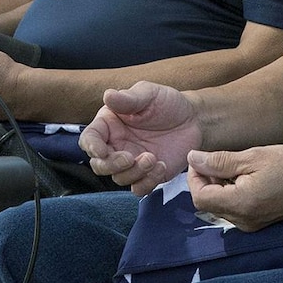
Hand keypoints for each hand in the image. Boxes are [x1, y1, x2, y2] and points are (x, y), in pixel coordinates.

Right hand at [78, 81, 200, 193]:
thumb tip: (108, 95)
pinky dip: (147, 182)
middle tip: (129, 157)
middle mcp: (116, 145)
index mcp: (110, 124)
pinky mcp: (147, 175)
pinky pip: (139, 188)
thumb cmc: (167, 102)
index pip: (90, 138)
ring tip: (153, 158)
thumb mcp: (149, 94)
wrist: (193, 119)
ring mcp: (131, 162)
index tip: (101, 151)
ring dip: (133, 172)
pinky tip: (162, 166)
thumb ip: (128, 98)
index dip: (91, 146)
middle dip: (111, 165)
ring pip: (119, 178)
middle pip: (99, 165)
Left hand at [185, 144, 282, 231]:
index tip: (202, 158)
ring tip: (234, 165)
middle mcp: (242, 221)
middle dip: (206, 180)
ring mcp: (250, 225)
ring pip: (220, 206)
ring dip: (218, 186)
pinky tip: (244, 177)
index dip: (195, 177)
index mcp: (240, 204)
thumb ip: (220, 161)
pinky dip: (231, 192)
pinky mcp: (257, 223)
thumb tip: (192, 159)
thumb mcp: (254, 157)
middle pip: (208, 204)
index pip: (199, 197)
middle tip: (218, 158)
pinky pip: (233, 209)